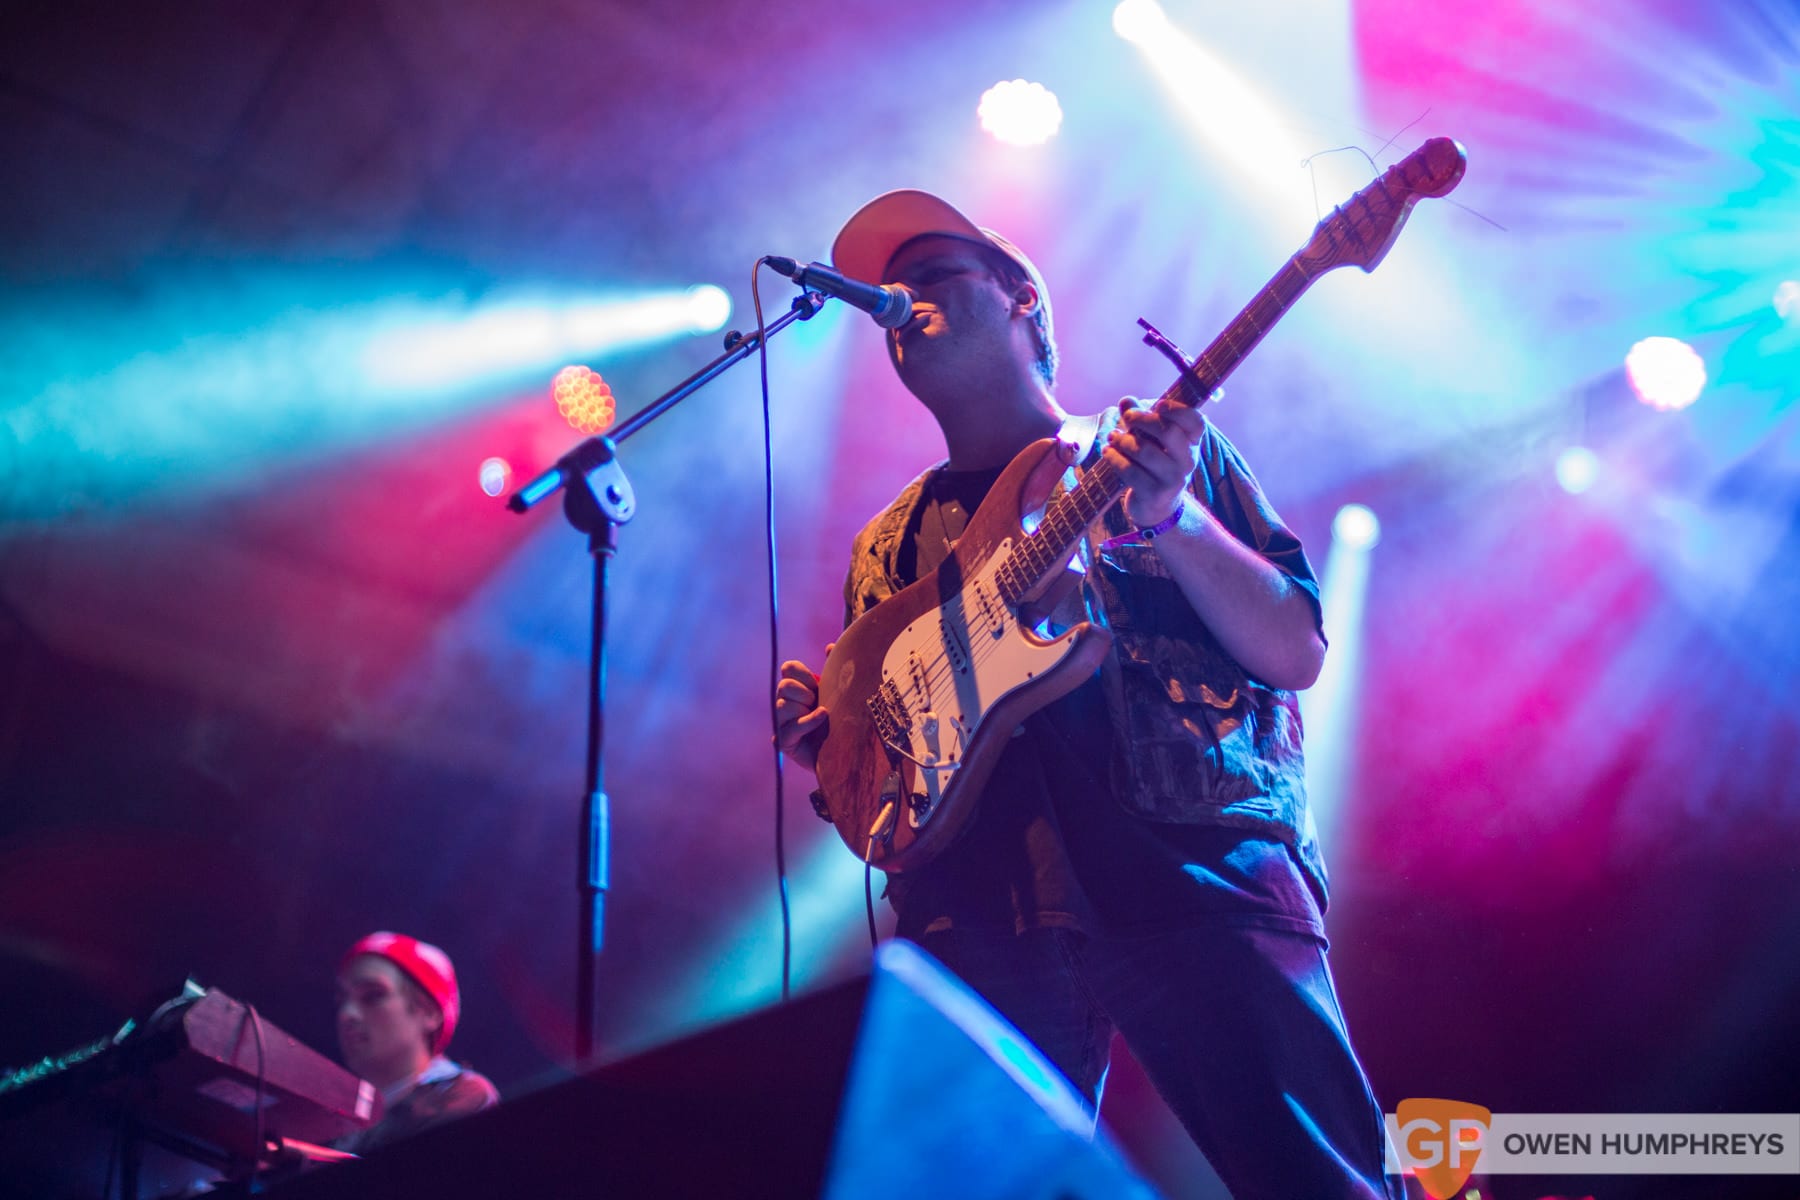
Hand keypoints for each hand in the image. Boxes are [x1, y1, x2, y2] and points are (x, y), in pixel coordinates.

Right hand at [774, 655, 830, 772]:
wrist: (847, 753)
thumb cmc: (841, 720)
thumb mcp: (838, 691)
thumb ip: (834, 669)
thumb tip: (830, 646)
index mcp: (796, 689)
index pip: (788, 669)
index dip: (803, 673)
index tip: (817, 684)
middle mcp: (785, 704)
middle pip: (784, 685)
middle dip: (805, 692)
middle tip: (818, 702)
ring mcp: (782, 723)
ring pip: (784, 705)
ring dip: (806, 708)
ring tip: (822, 716)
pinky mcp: (784, 741)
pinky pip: (792, 726)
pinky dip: (810, 721)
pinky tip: (823, 718)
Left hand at [1104, 395, 1205, 528]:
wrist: (1157, 505)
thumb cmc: (1154, 462)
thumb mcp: (1152, 438)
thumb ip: (1140, 416)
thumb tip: (1126, 401)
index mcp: (1192, 442)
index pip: (1195, 422)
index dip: (1178, 410)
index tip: (1158, 404)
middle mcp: (1187, 461)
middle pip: (1168, 432)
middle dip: (1142, 420)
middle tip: (1127, 416)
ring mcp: (1173, 479)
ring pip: (1145, 451)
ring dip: (1123, 440)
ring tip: (1113, 437)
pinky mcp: (1155, 494)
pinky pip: (1130, 471)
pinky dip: (1115, 458)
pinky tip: (1108, 452)